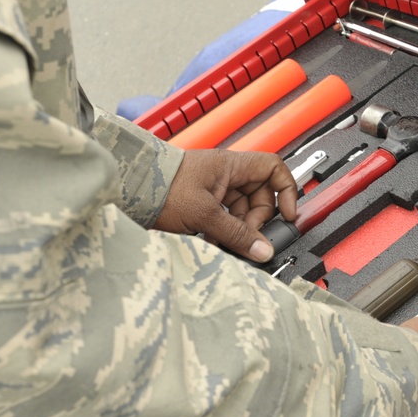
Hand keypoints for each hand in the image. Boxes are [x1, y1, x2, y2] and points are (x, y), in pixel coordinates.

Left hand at [153, 149, 297, 261]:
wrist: (129, 190)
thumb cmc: (161, 187)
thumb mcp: (205, 214)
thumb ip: (236, 234)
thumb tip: (263, 250)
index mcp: (231, 166)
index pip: (273, 168)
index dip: (286, 190)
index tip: (288, 213)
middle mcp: (225, 175)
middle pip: (259, 197)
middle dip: (256, 221)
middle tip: (247, 238)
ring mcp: (214, 189)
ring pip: (241, 211)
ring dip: (237, 230)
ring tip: (224, 242)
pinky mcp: (202, 203)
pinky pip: (225, 218)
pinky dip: (223, 232)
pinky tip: (213, 242)